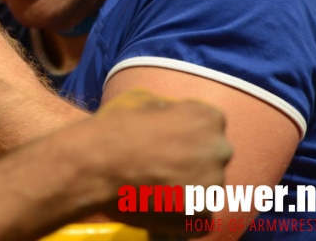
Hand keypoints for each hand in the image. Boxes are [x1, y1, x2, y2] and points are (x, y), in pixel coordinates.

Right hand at [92, 90, 231, 233]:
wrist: (96, 163)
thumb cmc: (115, 128)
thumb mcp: (143, 99)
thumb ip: (168, 109)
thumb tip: (172, 116)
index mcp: (209, 118)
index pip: (208, 126)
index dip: (185, 134)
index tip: (166, 141)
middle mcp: (219, 149)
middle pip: (211, 156)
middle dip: (192, 161)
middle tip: (160, 165)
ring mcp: (213, 184)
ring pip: (205, 187)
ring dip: (187, 187)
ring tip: (153, 186)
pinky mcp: (202, 215)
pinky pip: (198, 216)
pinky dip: (181, 213)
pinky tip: (157, 204)